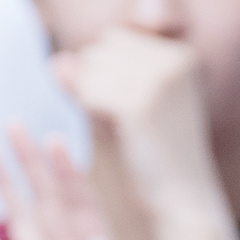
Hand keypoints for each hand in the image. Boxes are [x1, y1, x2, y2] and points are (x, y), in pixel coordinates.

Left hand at [53, 27, 222, 217]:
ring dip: (94, 100)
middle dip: (100, 85)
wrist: (183, 199)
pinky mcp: (137, 103)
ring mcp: (157, 79)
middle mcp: (173, 59)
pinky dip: (92, 114)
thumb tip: (56, 62)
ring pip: (89, 69)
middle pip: (100, 51)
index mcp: (181, 54)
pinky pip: (87, 93)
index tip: (136, 109)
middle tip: (130, 123)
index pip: (115, 40)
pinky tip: (118, 135)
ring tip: (125, 129)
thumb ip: (93, 74)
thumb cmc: (157, 154)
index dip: (111, 75)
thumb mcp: (131, 103)